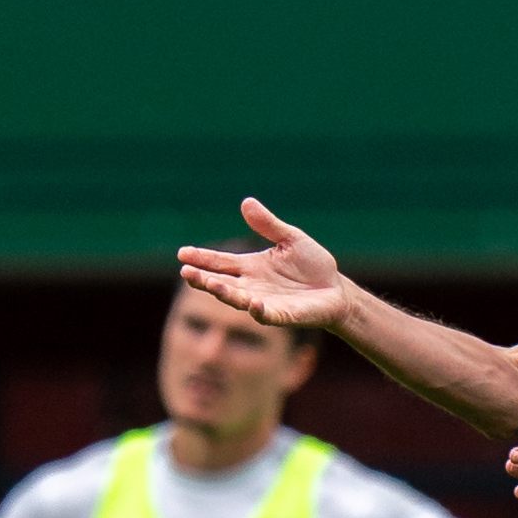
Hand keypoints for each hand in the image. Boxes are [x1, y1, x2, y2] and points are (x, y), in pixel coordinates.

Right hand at [178, 197, 351, 331]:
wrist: (335, 290)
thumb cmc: (312, 265)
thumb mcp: (290, 238)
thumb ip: (268, 224)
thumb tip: (246, 202)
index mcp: (251, 267)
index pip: (220, 262)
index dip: (201, 258)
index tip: (182, 253)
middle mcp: (252, 286)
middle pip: (221, 282)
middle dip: (203, 278)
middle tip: (185, 271)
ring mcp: (264, 302)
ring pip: (237, 299)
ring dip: (223, 293)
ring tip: (210, 284)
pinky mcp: (282, 315)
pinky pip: (266, 315)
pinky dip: (258, 311)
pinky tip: (252, 303)